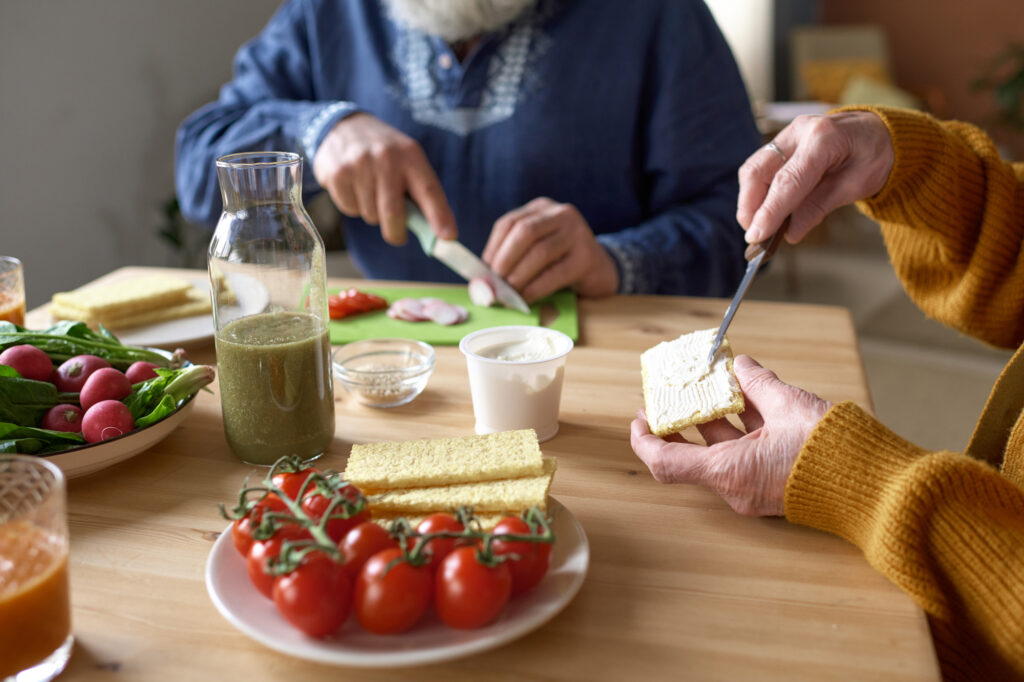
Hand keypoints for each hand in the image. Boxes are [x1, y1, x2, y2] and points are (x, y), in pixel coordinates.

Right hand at [312, 113, 455, 244]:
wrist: (346, 127)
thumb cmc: (386, 156)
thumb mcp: (408, 163)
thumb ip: (421, 196)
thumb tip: (439, 235)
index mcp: (411, 156)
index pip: (429, 191)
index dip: (440, 217)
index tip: (448, 238)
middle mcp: (387, 158)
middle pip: (394, 214)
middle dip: (396, 233)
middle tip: (397, 234)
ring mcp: (360, 164)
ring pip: (370, 215)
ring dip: (373, 214)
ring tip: (371, 192)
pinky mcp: (338, 173)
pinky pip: (350, 209)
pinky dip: (354, 207)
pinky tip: (354, 187)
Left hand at [481, 198, 618, 301]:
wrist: (600, 269)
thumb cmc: (560, 261)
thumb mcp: (536, 249)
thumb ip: (512, 257)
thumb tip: (483, 280)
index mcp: (541, 208)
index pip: (509, 223)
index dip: (493, 248)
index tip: (483, 271)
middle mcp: (560, 213)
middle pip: (524, 232)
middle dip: (505, 259)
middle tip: (494, 283)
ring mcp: (577, 232)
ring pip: (540, 252)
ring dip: (519, 276)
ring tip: (508, 294)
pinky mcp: (587, 256)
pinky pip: (556, 273)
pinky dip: (537, 288)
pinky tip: (526, 299)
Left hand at [630, 355, 831, 515]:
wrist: (874, 487)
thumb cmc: (831, 452)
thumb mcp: (788, 405)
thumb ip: (757, 381)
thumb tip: (740, 364)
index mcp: (729, 471)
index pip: (665, 463)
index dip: (643, 440)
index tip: (639, 418)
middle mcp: (735, 486)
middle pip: (689, 456)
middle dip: (676, 424)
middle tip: (667, 399)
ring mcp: (752, 488)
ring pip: (718, 452)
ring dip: (710, 421)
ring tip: (706, 388)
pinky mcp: (770, 484)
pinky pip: (741, 454)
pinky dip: (737, 429)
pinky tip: (742, 399)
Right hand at [737, 111, 894, 245]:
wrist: (882, 132)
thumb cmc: (875, 155)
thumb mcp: (857, 185)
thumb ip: (820, 206)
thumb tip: (791, 232)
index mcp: (824, 139)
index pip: (787, 181)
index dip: (769, 212)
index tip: (756, 236)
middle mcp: (799, 131)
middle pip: (757, 171)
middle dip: (749, 206)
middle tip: (755, 235)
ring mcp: (788, 134)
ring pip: (753, 169)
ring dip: (750, 201)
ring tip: (759, 225)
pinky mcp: (782, 143)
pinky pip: (760, 168)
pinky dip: (758, 192)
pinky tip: (766, 210)